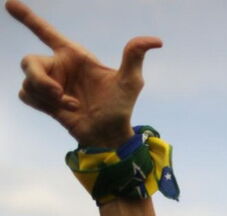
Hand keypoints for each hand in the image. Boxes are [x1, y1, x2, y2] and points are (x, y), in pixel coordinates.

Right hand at [6, 0, 160, 146]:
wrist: (109, 135)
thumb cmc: (121, 107)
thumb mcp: (130, 81)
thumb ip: (134, 56)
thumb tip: (156, 40)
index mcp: (75, 56)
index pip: (46, 32)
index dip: (27, 17)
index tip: (9, 4)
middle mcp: (59, 66)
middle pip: (28, 62)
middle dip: (39, 79)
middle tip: (57, 93)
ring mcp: (49, 84)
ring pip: (27, 81)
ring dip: (48, 96)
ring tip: (72, 105)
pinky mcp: (43, 101)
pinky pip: (26, 94)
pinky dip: (43, 104)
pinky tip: (64, 110)